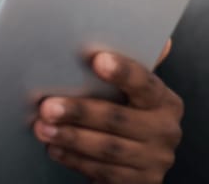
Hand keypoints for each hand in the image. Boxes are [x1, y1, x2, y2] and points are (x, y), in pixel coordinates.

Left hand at [33, 41, 182, 183]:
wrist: (136, 166)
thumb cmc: (125, 115)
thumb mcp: (131, 93)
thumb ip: (130, 68)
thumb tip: (158, 38)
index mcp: (165, 101)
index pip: (145, 83)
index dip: (123, 71)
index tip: (97, 60)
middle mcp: (166, 131)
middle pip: (118, 119)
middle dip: (80, 112)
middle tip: (47, 105)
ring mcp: (155, 160)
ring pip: (107, 148)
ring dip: (70, 137)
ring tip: (42, 127)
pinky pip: (102, 172)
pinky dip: (75, 160)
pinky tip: (55, 148)